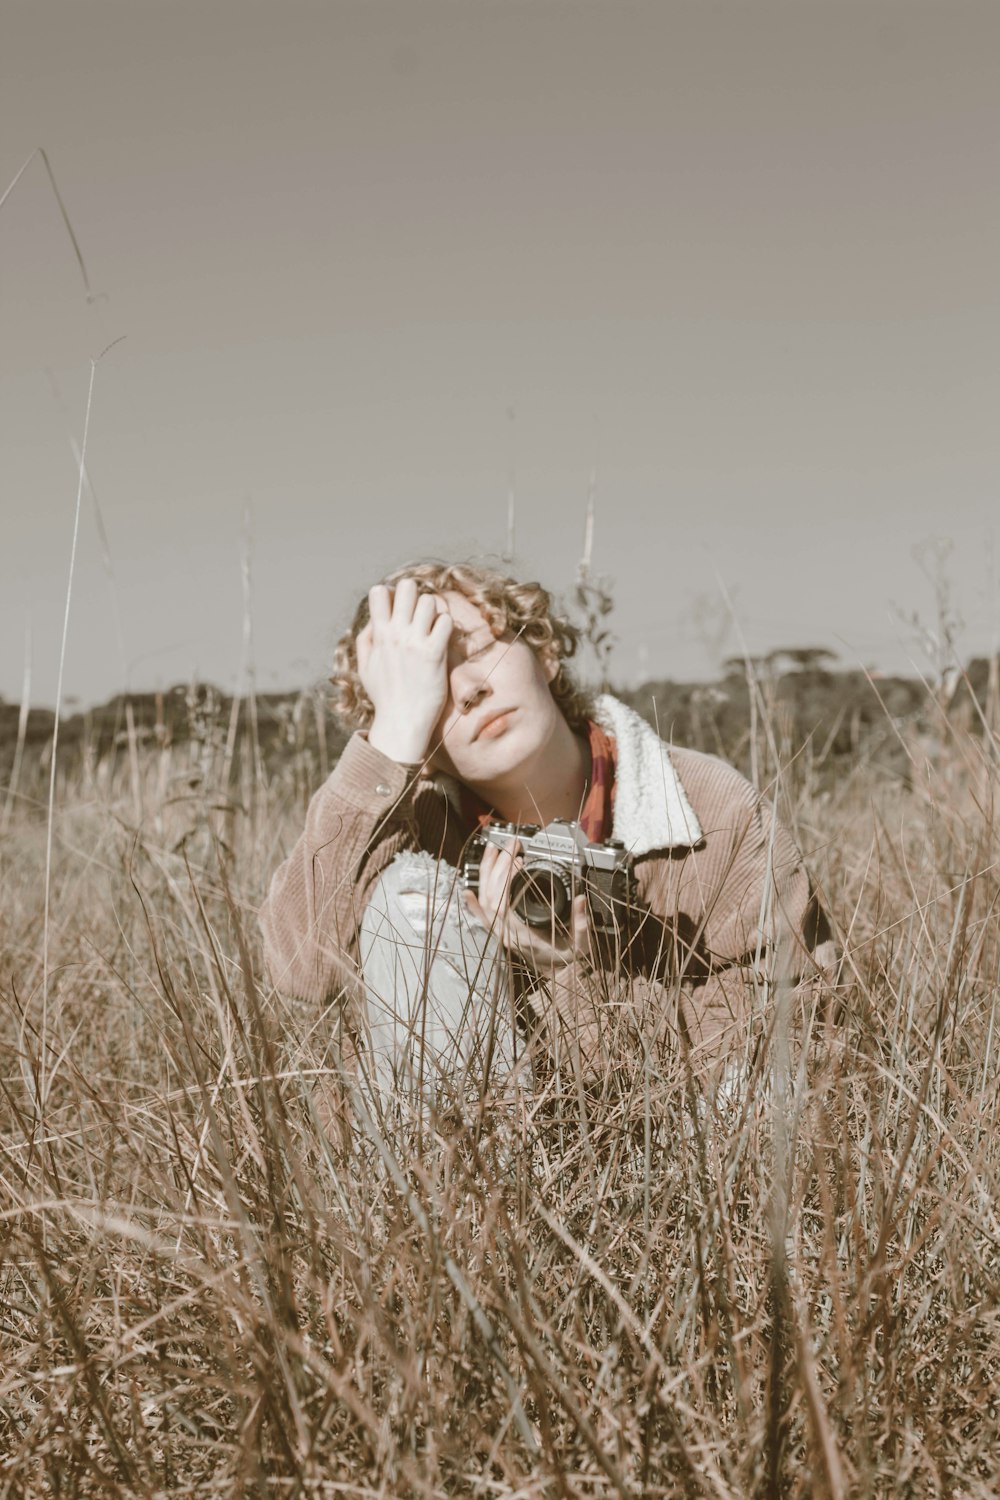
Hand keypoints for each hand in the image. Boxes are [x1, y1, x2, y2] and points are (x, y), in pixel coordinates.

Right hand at [357, 579, 452, 763]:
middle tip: (418, 614)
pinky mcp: (434, 653)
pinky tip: (442, 639)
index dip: (391, 595)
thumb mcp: (365, 667)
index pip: (379, 592)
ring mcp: (415, 642)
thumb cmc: (385, 695)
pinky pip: (445, 621)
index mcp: (378, 635)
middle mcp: (396, 634)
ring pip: (429, 601)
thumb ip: (366, 640)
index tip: (398, 610)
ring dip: (433, 611)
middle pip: (407, 587)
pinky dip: (446, 626)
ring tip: (432, 628)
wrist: (402, 721)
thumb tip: (374, 620)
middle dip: (414, 595)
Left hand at [464, 838, 592, 974]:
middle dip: (498, 868)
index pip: (508, 902)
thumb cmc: (568, 960)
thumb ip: (581, 924)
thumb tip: (581, 900)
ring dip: (486, 875)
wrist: (560, 978)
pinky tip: (467, 890)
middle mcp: (509, 934)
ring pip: (484, 902)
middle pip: (492, 897)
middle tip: (509, 847)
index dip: (508, 879)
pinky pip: (481, 919)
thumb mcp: (581, 944)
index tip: (518, 859)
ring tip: (493, 852)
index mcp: (526, 934)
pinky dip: (472, 904)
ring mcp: (502, 934)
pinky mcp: (501, 934)